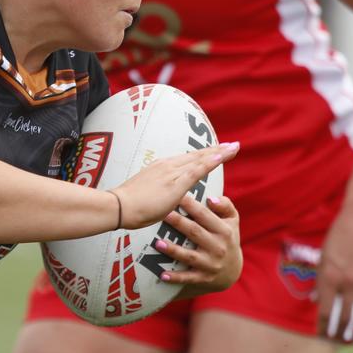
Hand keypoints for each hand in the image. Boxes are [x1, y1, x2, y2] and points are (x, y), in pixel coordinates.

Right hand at [111, 142, 238, 229]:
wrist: (119, 207)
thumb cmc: (128, 205)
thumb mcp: (145, 194)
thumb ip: (156, 192)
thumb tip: (161, 196)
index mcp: (161, 168)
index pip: (188, 159)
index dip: (204, 154)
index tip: (217, 151)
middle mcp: (168, 165)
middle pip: (197, 155)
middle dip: (216, 149)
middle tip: (232, 145)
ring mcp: (172, 172)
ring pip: (200, 159)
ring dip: (219, 153)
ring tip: (234, 147)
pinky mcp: (175, 182)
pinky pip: (197, 170)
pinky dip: (211, 162)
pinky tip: (222, 157)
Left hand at [158, 194, 241, 296]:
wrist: (232, 269)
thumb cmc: (227, 236)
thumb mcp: (232, 220)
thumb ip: (225, 205)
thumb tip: (210, 198)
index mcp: (224, 230)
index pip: (205, 215)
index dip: (190, 205)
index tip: (176, 195)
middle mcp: (218, 247)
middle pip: (194, 232)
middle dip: (178, 222)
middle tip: (162, 213)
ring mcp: (211, 264)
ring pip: (189, 256)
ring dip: (173, 250)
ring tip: (158, 243)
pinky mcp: (204, 278)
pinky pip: (188, 278)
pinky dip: (176, 277)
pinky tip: (162, 275)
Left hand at [315, 203, 352, 341]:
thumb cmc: (338, 235)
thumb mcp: (323, 256)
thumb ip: (321, 280)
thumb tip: (317, 299)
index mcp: (329, 277)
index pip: (325, 312)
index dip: (324, 327)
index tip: (323, 336)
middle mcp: (348, 282)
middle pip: (345, 318)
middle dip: (341, 333)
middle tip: (339, 341)